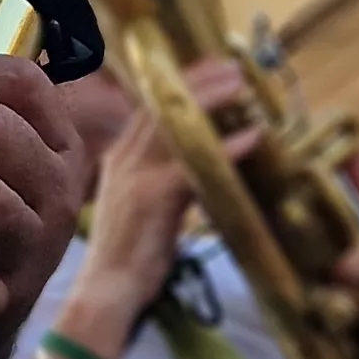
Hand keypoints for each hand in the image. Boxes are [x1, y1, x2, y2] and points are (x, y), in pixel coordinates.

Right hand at [63, 60, 248, 328]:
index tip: (209, 68)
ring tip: (243, 87)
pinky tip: (252, 139)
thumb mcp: (143, 208)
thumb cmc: (128, 257)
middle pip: (162, 107)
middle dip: (198, 82)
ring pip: (175, 126)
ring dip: (212, 102)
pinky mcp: (154, 198)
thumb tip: (199, 167)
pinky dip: (225, 150)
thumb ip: (164, 181)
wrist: (106, 292)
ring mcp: (137, 176)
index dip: (179, 85)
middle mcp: (124, 160)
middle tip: (233, 66)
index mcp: (120, 160)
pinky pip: (194, 166)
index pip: (150, 110)